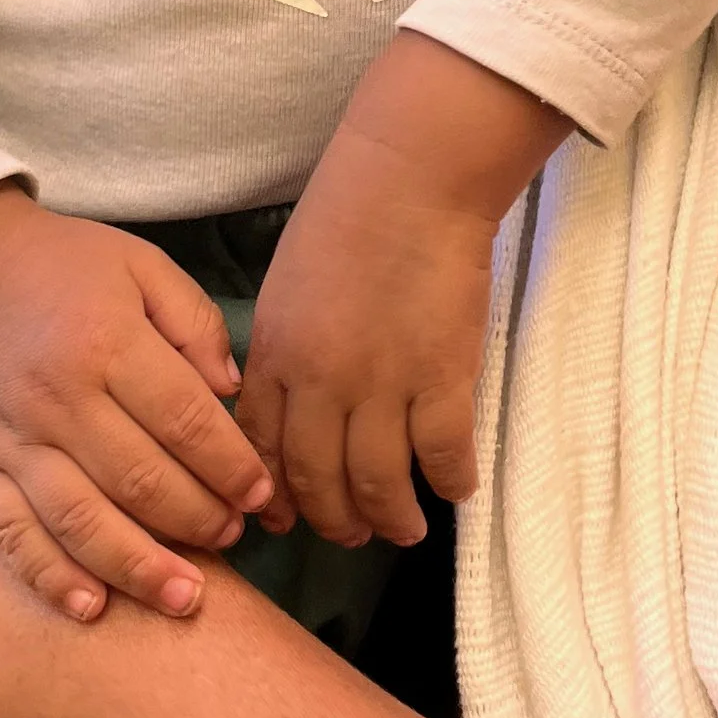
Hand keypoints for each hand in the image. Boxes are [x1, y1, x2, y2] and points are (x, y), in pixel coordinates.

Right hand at [0, 186, 273, 622]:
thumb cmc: (60, 264)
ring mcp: (12, 440)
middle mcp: (57, 399)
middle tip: (234, 537)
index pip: (185, 420)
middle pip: (141, 480)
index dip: (232, 466)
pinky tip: (92, 609)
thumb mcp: (140, 264)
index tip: (262, 494)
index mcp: (106, 342)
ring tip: (188, 597)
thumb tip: (232, 393)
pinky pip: (11, 533)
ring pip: (81, 521)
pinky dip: (50, 576)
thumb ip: (194, 322)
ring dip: (139, 567)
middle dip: (198, 519)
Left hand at [238, 36, 567, 548]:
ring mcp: (382, 386)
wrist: (413, 180)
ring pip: (378, 485)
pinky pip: (443, 457)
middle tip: (353, 537)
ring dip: (390, 519)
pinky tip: (454, 490)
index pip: (263, 450)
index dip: (276, 496)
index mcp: (275, 355)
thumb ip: (284, 349)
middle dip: (334, 521)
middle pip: (318, 481)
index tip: (290, 517)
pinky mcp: (442, 380)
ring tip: (404, 530)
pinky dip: (450, 484)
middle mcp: (320, 383)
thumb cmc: (347, 215)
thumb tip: (288, 405)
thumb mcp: (288, 285)